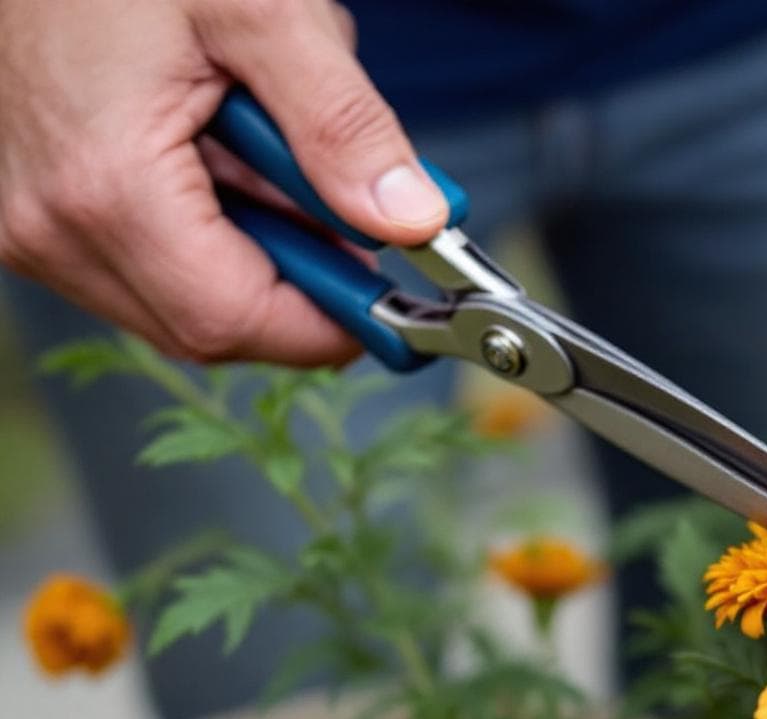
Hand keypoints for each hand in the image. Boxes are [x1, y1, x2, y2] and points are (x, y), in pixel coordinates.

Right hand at [0, 0, 447, 364]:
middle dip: (299, 281)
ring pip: (183, 300)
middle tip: (346, 207)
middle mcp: (53, 227)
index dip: (329, 324)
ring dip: (258, 251)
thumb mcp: (262, 13)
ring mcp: (38, 226)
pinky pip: (148, 265)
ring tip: (273, 150)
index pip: (236, 320)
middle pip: (213, 324)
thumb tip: (412, 220)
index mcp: (105, 186)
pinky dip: (211, 231)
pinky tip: (228, 155)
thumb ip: (343, 124)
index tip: (394, 298)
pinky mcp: (41, 215)